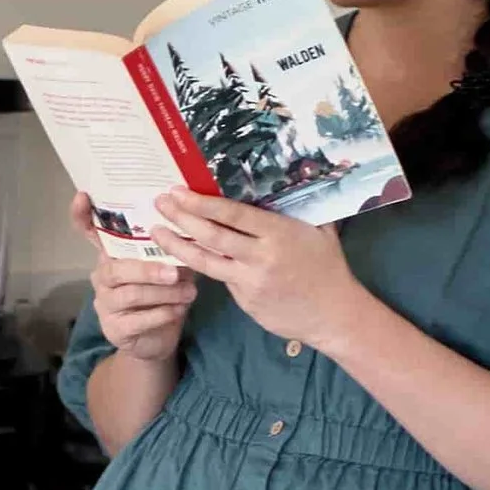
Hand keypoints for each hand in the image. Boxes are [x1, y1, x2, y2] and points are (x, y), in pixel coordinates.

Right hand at [89, 244, 197, 366]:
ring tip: (189, 293)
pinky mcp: (115, 329)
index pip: (112, 243)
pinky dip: (163, 314)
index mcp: (110, 258)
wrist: (153, 340)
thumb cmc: (158, 298)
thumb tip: (186, 242)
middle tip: (175, 273)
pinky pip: (139, 320)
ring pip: (132, 295)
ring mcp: (105, 306)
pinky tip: (180, 309)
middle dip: (149, 270)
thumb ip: (170, 258)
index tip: (160, 236)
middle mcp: (102, 280)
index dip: (133, 240)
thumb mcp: (167, 274)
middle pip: (118, 270)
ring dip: (164, 293)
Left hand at [150, 190, 370, 352]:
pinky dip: (201, 266)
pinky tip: (184, 254)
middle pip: (211, 235)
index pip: (232, 214)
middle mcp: (260, 257)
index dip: (202, 203)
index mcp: (279, 234)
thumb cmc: (329, 267)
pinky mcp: (245, 301)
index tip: (179, 191)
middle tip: (160, 203)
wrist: (333, 315)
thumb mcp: (321, 230)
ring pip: (206, 261)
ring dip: (177, 245)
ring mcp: (250, 282)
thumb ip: (301, 207)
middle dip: (182, 218)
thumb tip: (293, 175)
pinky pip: (221, 279)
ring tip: (156, 231)